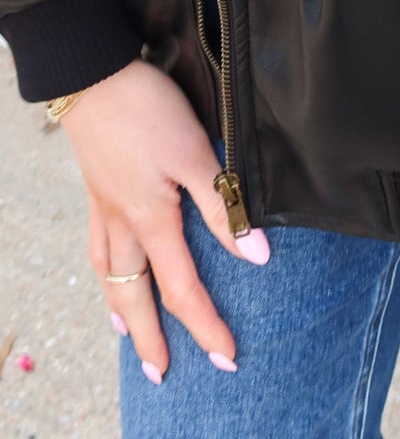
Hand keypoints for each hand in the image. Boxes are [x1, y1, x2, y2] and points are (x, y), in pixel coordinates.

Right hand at [59, 58, 270, 383]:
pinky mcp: (97, 187)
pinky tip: (108, 268)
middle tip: (161, 375)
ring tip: (127, 334)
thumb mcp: (195, 154)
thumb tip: (256, 256)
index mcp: (152, 221)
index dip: (207, 326)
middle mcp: (124, 223)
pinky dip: (104, 272)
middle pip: (137, 295)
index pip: (184, 289)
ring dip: (122, 309)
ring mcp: (105, 207)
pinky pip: (98, 247)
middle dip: (152, 338)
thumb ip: (223, 206)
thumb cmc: (147, 109)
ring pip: (110, 274)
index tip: (226, 357)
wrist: (92, 75)